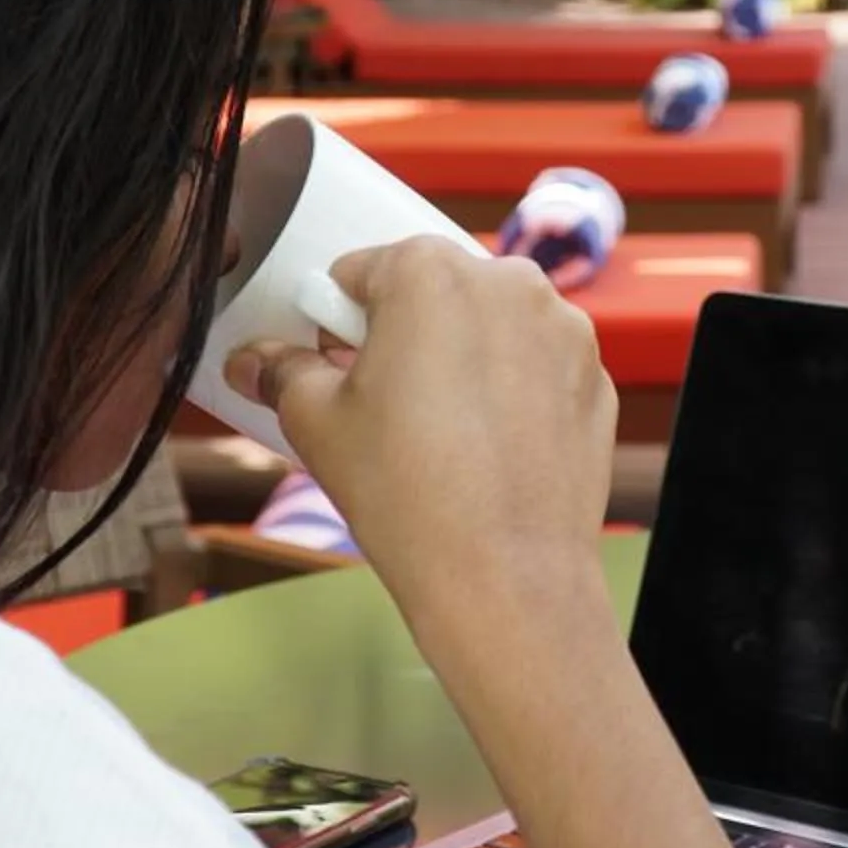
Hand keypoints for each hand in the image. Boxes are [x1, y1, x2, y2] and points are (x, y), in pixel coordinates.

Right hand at [224, 238, 617, 625]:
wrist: (504, 576)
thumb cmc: (407, 493)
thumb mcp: (316, 424)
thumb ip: (281, 373)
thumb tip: (252, 362)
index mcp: (430, 272)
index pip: (361, 271)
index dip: (337, 321)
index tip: (334, 365)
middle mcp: (508, 282)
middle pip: (434, 293)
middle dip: (406, 336)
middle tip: (385, 406)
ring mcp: (563, 330)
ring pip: (491, 328)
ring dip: (463, 361)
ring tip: (440, 436)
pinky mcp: (594, 380)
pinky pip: (536, 369)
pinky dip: (511, 395)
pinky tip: (487, 451)